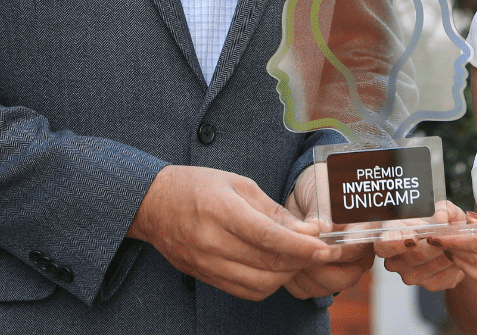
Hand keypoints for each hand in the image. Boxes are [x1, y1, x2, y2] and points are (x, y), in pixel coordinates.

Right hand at [129, 165, 333, 300]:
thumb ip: (273, 211)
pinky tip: (274, 269)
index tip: (324, 248)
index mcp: (221, 209)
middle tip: (318, 252)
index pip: (268, 236)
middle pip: (268, 263)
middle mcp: (212, 241)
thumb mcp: (237, 184)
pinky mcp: (206, 277)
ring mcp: (207, 263)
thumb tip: (308, 232)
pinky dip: (268, 285)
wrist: (152, 205)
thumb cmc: (197, 187)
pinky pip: (246, 291)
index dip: (301, 246)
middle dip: (300, 261)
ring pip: (260, 284)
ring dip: (286, 275)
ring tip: (297, 259)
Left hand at [282, 162, 375, 298]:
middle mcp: (358, 255)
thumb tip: (320, 230)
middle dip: (317, 269)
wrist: (305, 194)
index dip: (337, 252)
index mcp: (366, 232)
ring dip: (301, 276)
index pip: (357, 250)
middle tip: (296, 254)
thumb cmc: (320, 187)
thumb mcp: (322, 193)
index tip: (318, 247)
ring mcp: (340, 270)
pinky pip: (307, 291)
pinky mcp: (320, 278)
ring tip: (284, 256)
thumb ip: (322, 212)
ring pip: (324, 288)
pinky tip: (280, 264)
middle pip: (344, 278)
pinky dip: (292, 282)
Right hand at [378, 201, 469, 290]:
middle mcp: (395, 260)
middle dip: (432, 246)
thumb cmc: (443, 223)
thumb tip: (441, 216)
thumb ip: (443, 209)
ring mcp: (410, 275)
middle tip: (445, 235)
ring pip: (431, 266)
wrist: (457, 243)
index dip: (395, 243)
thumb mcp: (444, 210)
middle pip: (412, 256)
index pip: (383, 245)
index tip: (413, 238)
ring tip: (454, 241)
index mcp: (390, 237)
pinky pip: (444, 276)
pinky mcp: (430, 284)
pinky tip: (456, 253)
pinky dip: (454, 264)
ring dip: (446, 253)